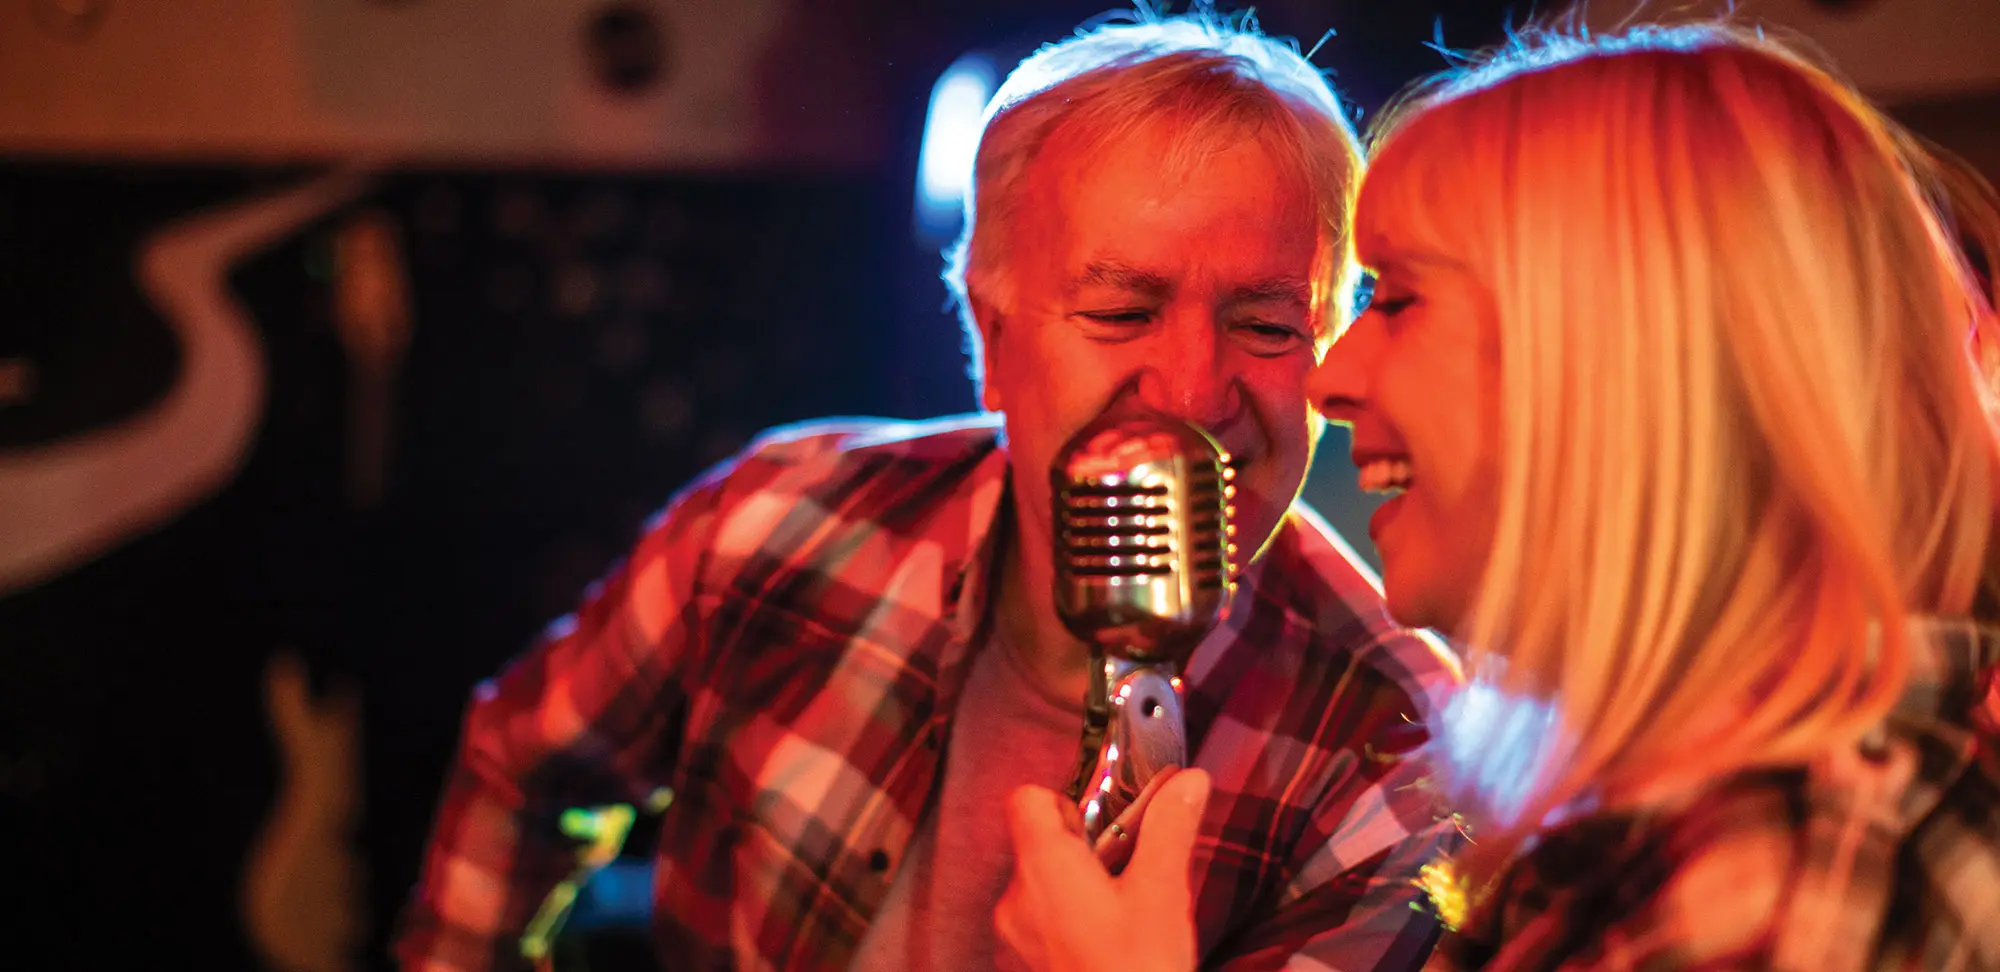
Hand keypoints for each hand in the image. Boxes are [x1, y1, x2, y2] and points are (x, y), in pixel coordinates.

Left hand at [997, 768, 1210, 971]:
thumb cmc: (1139, 967)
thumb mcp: (1163, 894)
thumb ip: (1170, 828)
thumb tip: (1189, 779)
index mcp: (1043, 866)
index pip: (1026, 799)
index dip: (1065, 800)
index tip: (1107, 826)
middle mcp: (1015, 899)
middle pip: (1036, 845)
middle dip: (1082, 850)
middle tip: (1129, 872)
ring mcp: (1011, 940)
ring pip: (1039, 889)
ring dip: (1075, 891)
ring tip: (1122, 916)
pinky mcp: (1019, 970)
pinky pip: (1037, 928)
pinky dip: (1065, 927)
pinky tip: (1104, 949)